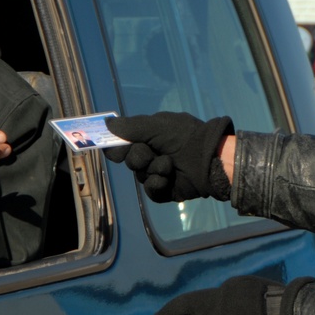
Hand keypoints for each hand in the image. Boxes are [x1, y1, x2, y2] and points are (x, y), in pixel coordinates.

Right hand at [103, 112, 233, 201]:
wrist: (208, 157)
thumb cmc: (184, 136)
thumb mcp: (156, 125)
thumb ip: (130, 127)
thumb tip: (106, 123)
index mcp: (149, 138)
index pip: (123, 145)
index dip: (117, 147)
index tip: (116, 148)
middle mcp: (152, 155)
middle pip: (130, 160)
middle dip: (139, 157)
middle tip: (152, 153)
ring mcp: (158, 173)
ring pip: (140, 175)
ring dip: (154, 168)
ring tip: (170, 164)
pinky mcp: (165, 190)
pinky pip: (151, 191)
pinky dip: (157, 184)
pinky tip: (167, 178)